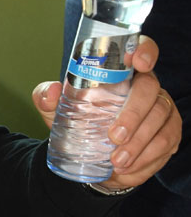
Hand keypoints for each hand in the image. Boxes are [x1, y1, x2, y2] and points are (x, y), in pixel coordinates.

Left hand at [32, 35, 181, 190]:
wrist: (91, 158)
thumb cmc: (78, 123)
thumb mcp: (57, 111)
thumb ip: (47, 98)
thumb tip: (52, 91)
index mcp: (124, 73)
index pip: (142, 50)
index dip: (145, 51)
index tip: (138, 63)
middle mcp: (148, 87)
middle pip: (150, 91)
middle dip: (133, 114)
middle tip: (114, 136)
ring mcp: (163, 110)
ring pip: (160, 119)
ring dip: (139, 143)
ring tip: (117, 160)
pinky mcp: (170, 134)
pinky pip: (166, 143)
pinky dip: (147, 157)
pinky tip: (129, 166)